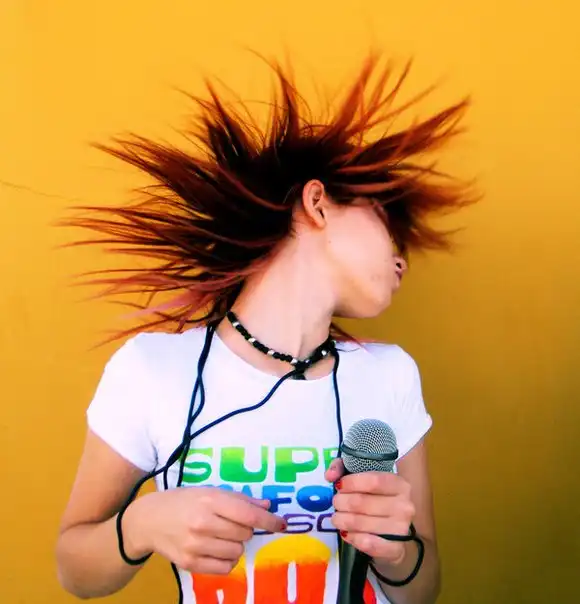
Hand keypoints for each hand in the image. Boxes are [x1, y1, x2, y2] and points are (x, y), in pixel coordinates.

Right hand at [123, 487, 285, 573]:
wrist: (149, 520)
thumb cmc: (184, 501)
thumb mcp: (210, 491)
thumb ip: (239, 499)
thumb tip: (267, 505)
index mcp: (210, 501)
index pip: (248, 513)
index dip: (269, 520)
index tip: (282, 524)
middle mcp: (203, 523)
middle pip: (245, 534)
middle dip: (246, 529)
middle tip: (233, 524)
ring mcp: (196, 545)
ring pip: (237, 552)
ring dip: (236, 545)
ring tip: (222, 536)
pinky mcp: (190, 564)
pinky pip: (224, 568)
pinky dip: (227, 560)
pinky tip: (217, 549)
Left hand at [325, 459, 414, 565]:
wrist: (395, 533)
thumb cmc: (378, 500)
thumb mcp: (364, 478)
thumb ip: (344, 469)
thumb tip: (330, 475)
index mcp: (400, 485)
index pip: (373, 481)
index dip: (351, 482)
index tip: (339, 485)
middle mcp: (405, 506)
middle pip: (362, 502)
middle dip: (341, 502)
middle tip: (336, 503)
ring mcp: (401, 529)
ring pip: (360, 523)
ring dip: (341, 520)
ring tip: (337, 518)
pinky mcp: (395, 549)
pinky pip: (367, 543)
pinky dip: (352, 537)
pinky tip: (346, 533)